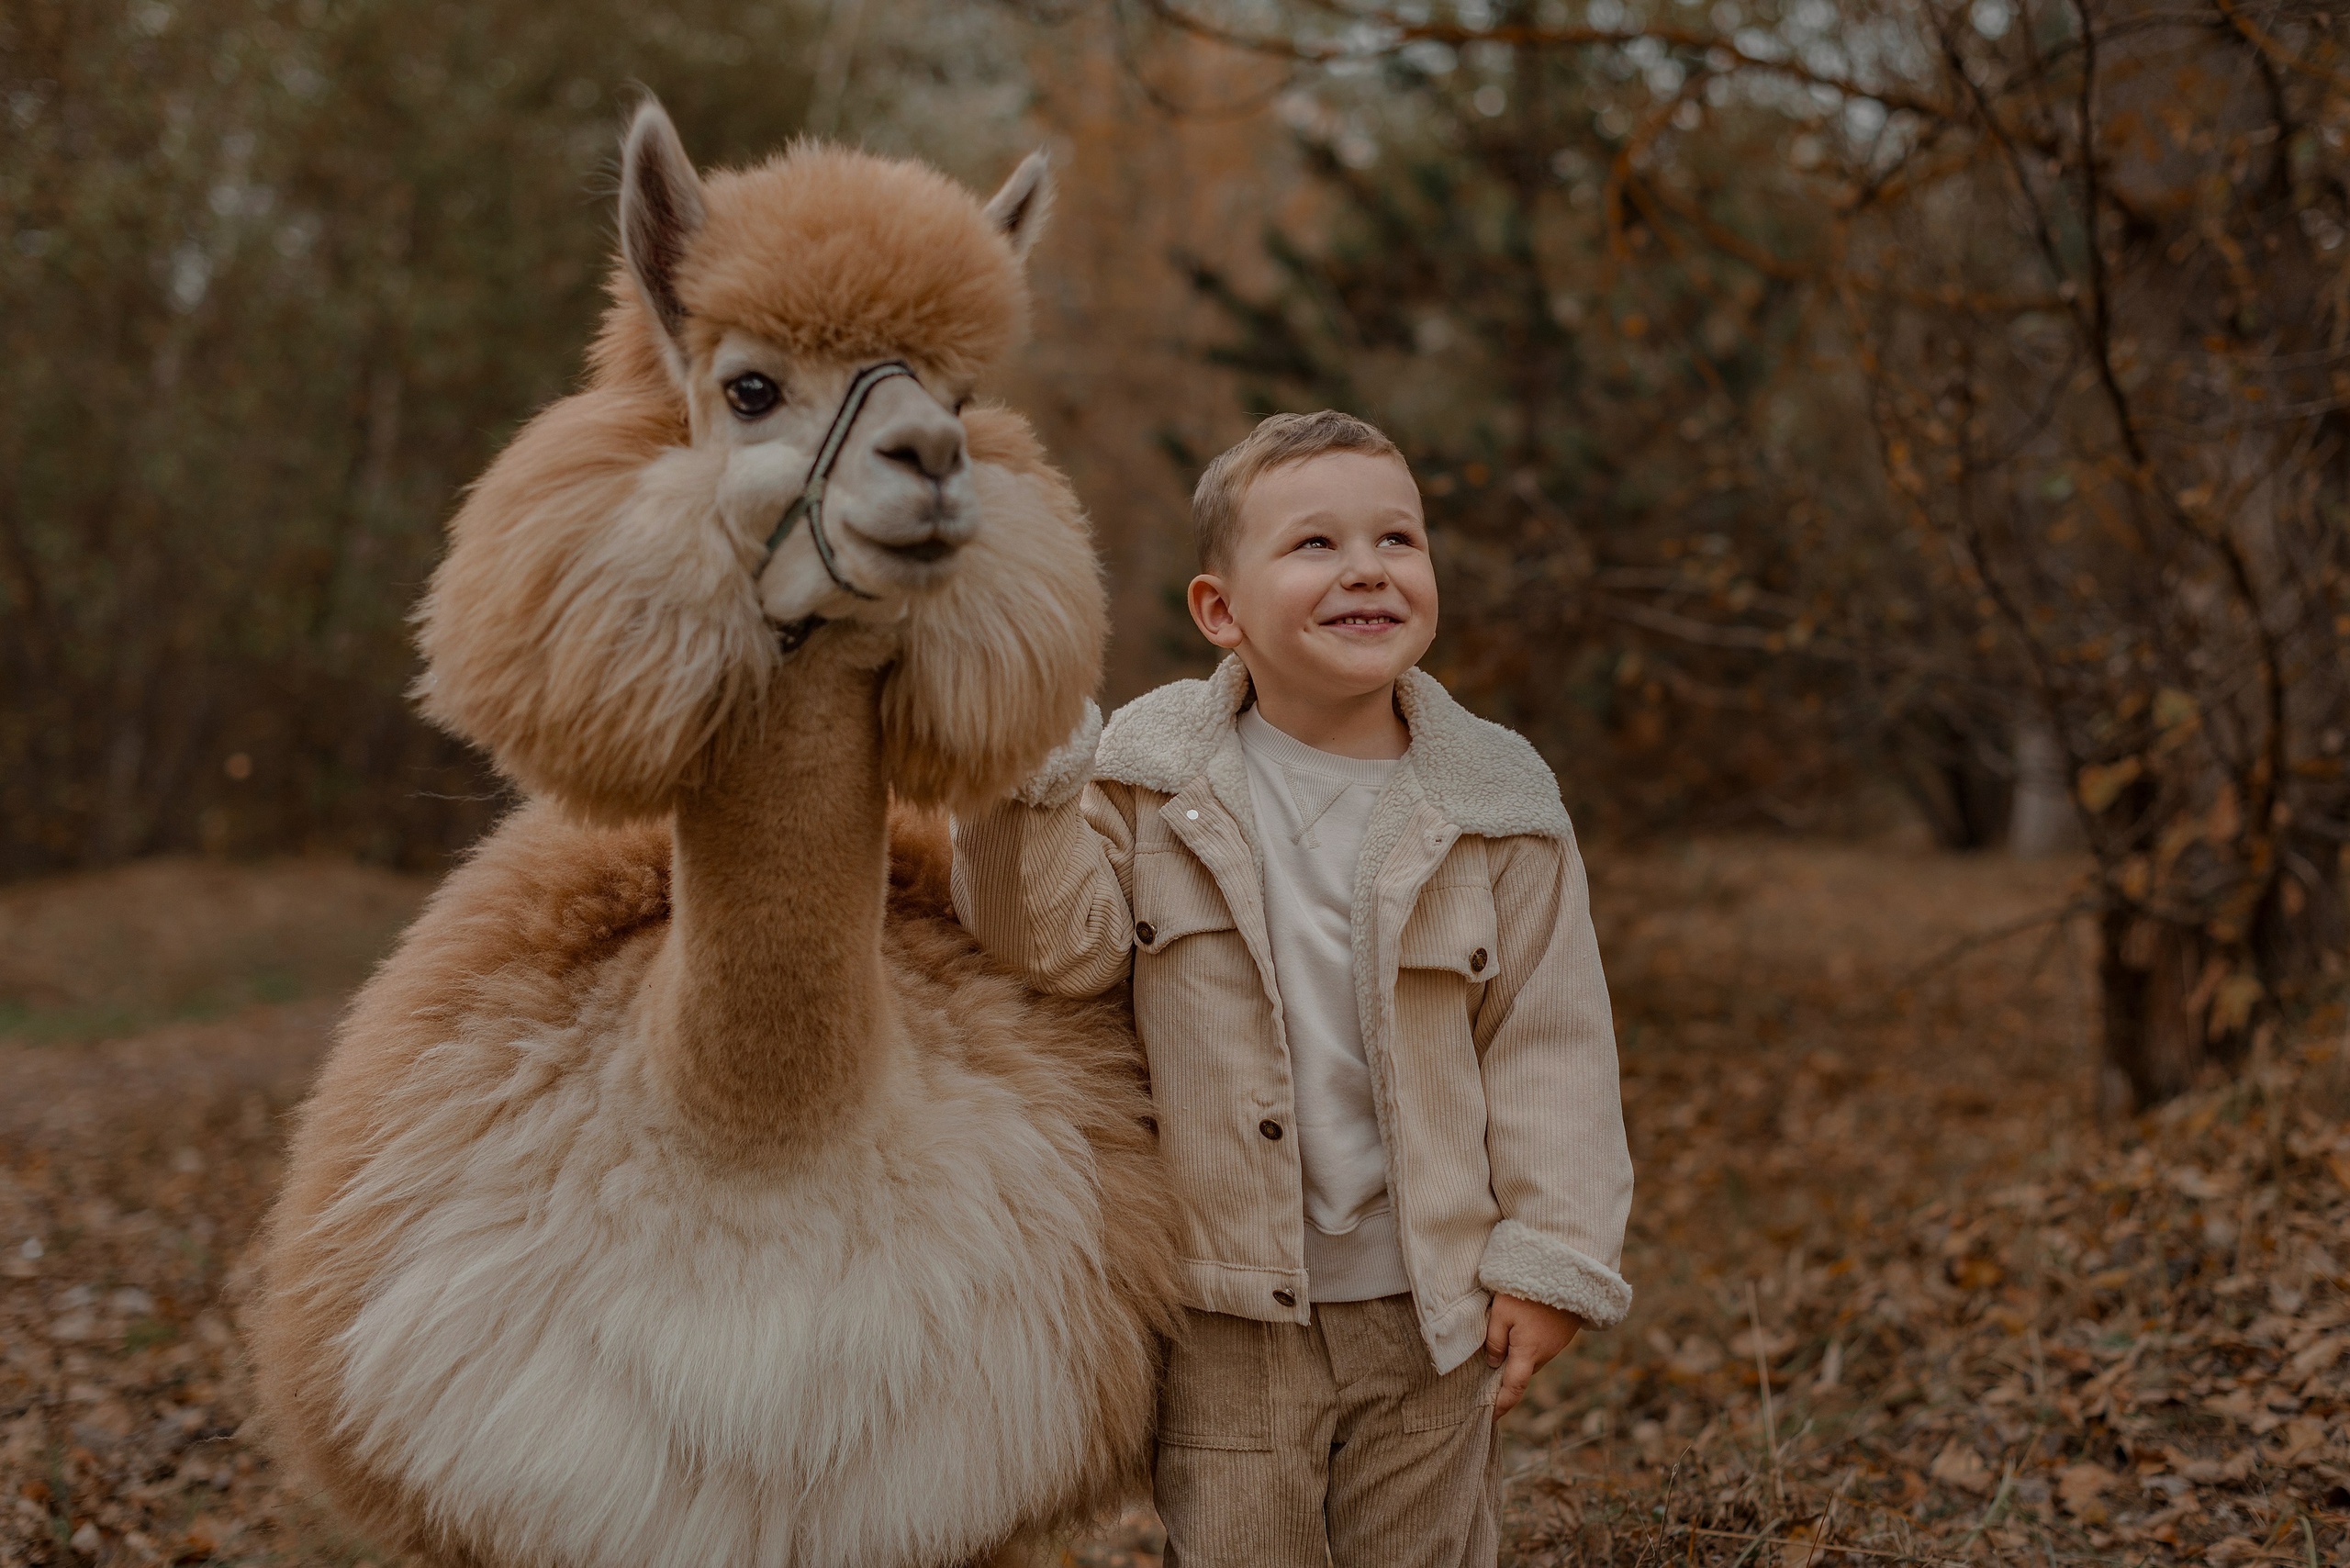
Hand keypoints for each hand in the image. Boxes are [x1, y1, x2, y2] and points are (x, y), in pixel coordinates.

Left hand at [1483, 1293, 1580, 1419]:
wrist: (1567, 1273)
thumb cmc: (1528, 1292)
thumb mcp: (1501, 1313)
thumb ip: (1494, 1340)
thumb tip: (1493, 1363)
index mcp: (1528, 1353)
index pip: (1513, 1389)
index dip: (1501, 1405)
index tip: (1489, 1417)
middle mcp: (1544, 1355)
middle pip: (1521, 1374)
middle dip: (1505, 1380)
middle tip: (1484, 1381)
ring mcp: (1555, 1345)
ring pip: (1530, 1360)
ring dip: (1517, 1360)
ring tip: (1499, 1352)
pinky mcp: (1560, 1334)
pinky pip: (1539, 1348)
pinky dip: (1527, 1348)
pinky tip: (1518, 1334)